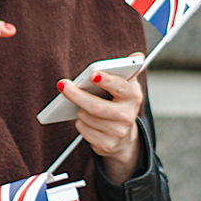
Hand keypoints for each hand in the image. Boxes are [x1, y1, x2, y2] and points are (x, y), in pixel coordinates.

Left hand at [57, 53, 144, 184]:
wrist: (124, 136)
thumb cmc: (120, 103)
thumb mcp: (126, 86)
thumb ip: (129, 69)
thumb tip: (138, 56)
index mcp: (133, 96)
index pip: (120, 87)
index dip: (106, 81)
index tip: (93, 75)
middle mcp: (128, 116)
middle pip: (97, 106)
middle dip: (77, 95)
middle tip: (62, 85)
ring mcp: (118, 132)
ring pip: (86, 117)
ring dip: (79, 110)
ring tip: (83, 106)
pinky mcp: (107, 145)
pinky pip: (83, 130)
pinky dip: (80, 123)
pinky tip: (86, 120)